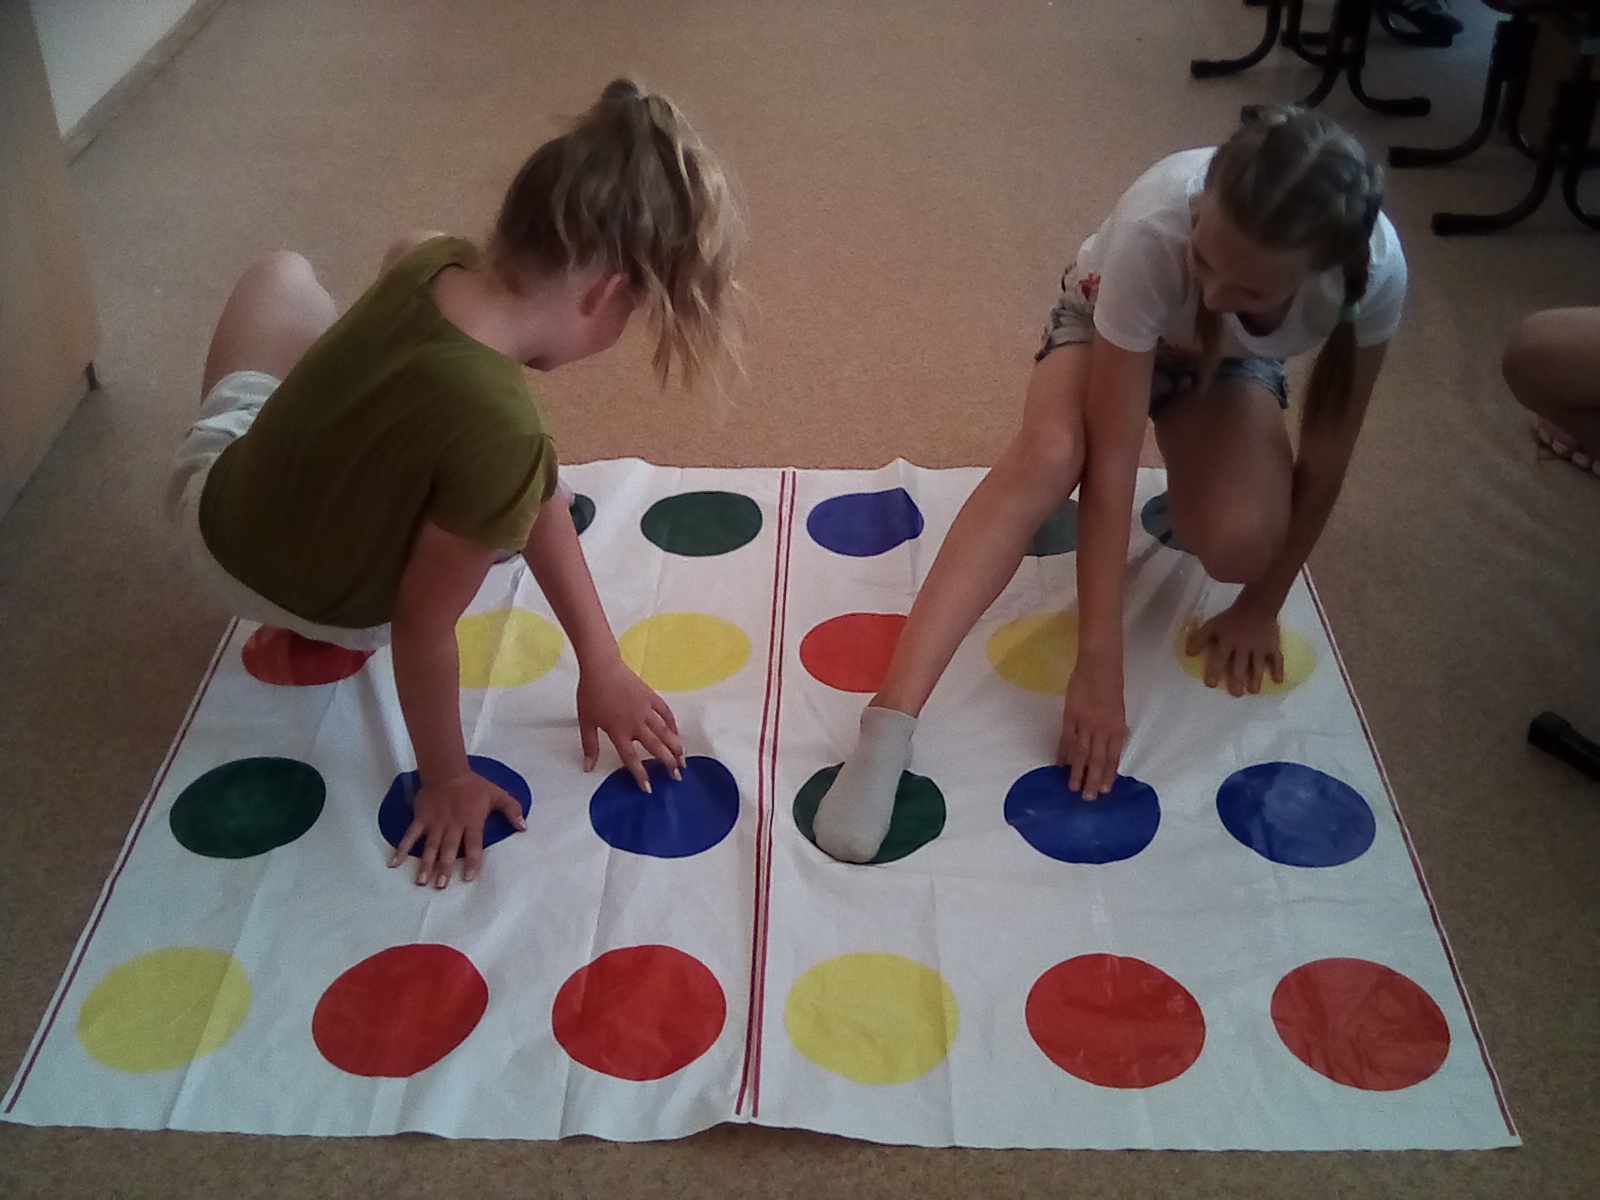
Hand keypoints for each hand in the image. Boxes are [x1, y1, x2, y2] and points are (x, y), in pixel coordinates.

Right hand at [388, 769, 525, 887]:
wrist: (447, 771)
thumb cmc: (474, 785)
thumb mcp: (497, 794)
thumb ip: (512, 810)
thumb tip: (524, 827)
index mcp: (471, 822)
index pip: (473, 845)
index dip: (471, 861)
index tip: (467, 877)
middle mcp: (452, 826)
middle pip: (448, 850)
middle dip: (444, 868)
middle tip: (441, 886)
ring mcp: (434, 824)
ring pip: (429, 847)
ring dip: (425, 865)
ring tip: (421, 882)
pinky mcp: (420, 820)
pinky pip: (409, 836)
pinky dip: (401, 849)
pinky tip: (393, 863)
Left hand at [577, 653, 684, 790]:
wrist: (602, 666)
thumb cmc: (591, 694)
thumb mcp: (586, 721)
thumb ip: (590, 746)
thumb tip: (588, 767)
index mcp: (618, 731)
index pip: (631, 758)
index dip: (641, 774)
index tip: (649, 788)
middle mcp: (636, 723)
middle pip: (655, 747)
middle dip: (668, 763)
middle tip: (677, 776)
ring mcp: (646, 709)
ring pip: (665, 732)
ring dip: (675, 746)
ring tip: (684, 759)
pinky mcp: (652, 697)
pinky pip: (666, 713)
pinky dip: (673, 724)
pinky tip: (677, 733)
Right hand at [1059, 656, 1128, 800]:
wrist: (1099, 667)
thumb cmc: (1111, 685)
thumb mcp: (1118, 710)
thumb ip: (1115, 728)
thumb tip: (1113, 743)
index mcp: (1116, 729)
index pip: (1113, 757)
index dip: (1109, 774)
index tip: (1106, 790)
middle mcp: (1102, 731)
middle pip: (1097, 760)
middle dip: (1093, 780)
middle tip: (1088, 798)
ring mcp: (1085, 725)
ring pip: (1081, 754)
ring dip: (1077, 772)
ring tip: (1073, 788)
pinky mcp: (1071, 718)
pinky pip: (1066, 740)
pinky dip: (1063, 754)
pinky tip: (1060, 765)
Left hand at [1184, 597, 1283, 696]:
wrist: (1257, 605)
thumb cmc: (1231, 618)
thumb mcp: (1212, 625)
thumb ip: (1200, 638)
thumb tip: (1189, 653)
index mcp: (1228, 641)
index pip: (1219, 658)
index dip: (1214, 671)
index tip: (1211, 684)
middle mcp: (1244, 646)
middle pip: (1240, 665)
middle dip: (1237, 680)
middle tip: (1236, 694)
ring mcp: (1260, 647)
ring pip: (1258, 665)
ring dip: (1256, 678)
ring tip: (1253, 691)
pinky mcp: (1273, 646)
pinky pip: (1277, 659)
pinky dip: (1278, 670)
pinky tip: (1278, 682)